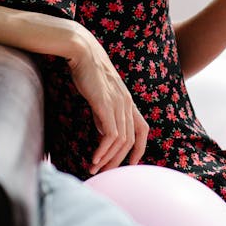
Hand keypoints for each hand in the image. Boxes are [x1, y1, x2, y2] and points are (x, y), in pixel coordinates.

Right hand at [67, 27, 148, 174]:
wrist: (83, 52)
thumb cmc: (88, 72)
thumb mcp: (100, 96)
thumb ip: (104, 114)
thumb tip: (102, 132)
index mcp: (128, 101)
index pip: (143, 129)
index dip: (139, 148)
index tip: (130, 164)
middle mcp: (127, 104)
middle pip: (131, 140)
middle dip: (119, 160)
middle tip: (105, 173)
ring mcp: (118, 104)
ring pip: (121, 141)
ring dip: (108, 158)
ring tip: (95, 168)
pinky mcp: (105, 104)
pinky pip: (110, 135)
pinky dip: (103, 150)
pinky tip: (94, 158)